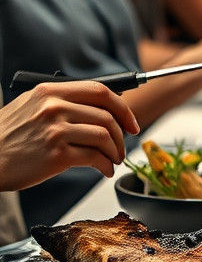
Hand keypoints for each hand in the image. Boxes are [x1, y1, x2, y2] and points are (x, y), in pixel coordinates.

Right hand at [0, 82, 139, 190]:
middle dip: (122, 135)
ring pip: (105, 137)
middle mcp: (54, 107)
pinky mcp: (56, 155)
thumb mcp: (30, 106)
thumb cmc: (7, 137)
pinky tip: (104, 170)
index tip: (130, 122)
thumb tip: (99, 108)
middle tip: (123, 146)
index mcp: (50, 91)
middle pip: (107, 116)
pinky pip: (95, 158)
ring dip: (116, 152)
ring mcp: (56, 130)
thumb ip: (61, 102)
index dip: (123, 107)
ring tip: (113, 160)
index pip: (100, 91)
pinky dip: (106, 165)